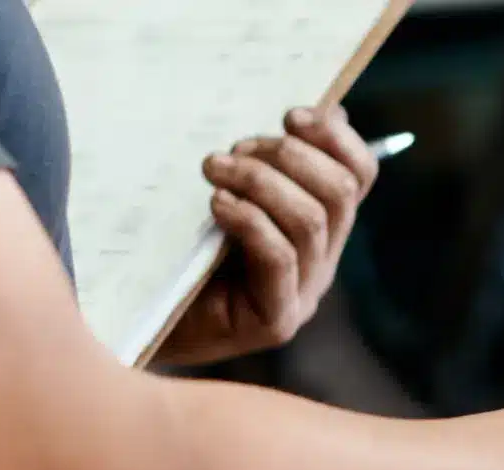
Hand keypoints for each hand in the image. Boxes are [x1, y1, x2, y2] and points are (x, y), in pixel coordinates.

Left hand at [155, 106, 378, 365]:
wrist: (144, 323)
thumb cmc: (183, 253)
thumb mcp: (231, 194)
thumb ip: (271, 162)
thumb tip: (323, 112)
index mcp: (322, 228)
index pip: (359, 176)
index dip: (335, 138)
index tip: (291, 115)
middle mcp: (322, 261)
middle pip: (339, 193)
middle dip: (289, 156)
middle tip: (235, 150)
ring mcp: (304, 295)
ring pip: (310, 220)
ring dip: (260, 181)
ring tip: (212, 168)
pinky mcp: (275, 320)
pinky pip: (278, 256)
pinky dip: (249, 219)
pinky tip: (216, 205)